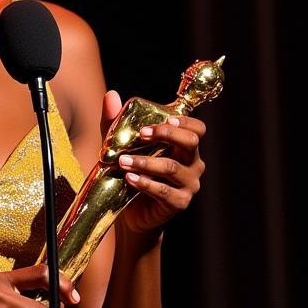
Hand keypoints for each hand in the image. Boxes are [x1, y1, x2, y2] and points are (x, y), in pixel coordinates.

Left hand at [101, 89, 206, 238]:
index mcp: (184, 146)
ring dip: (146, 162)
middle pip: (191, 142)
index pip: (197, 128)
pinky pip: (165, 192)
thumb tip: (111, 95)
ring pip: (172, 167)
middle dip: (166, 134)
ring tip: (122, 161)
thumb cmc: (130, 173)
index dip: (184, 121)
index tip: (165, 117)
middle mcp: (193, 163)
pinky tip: (130, 179)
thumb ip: (116, 122)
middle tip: (141, 134)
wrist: (130, 213)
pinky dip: (146, 183)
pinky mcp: (180, 203)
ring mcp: (189, 184)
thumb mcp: (121, 146)